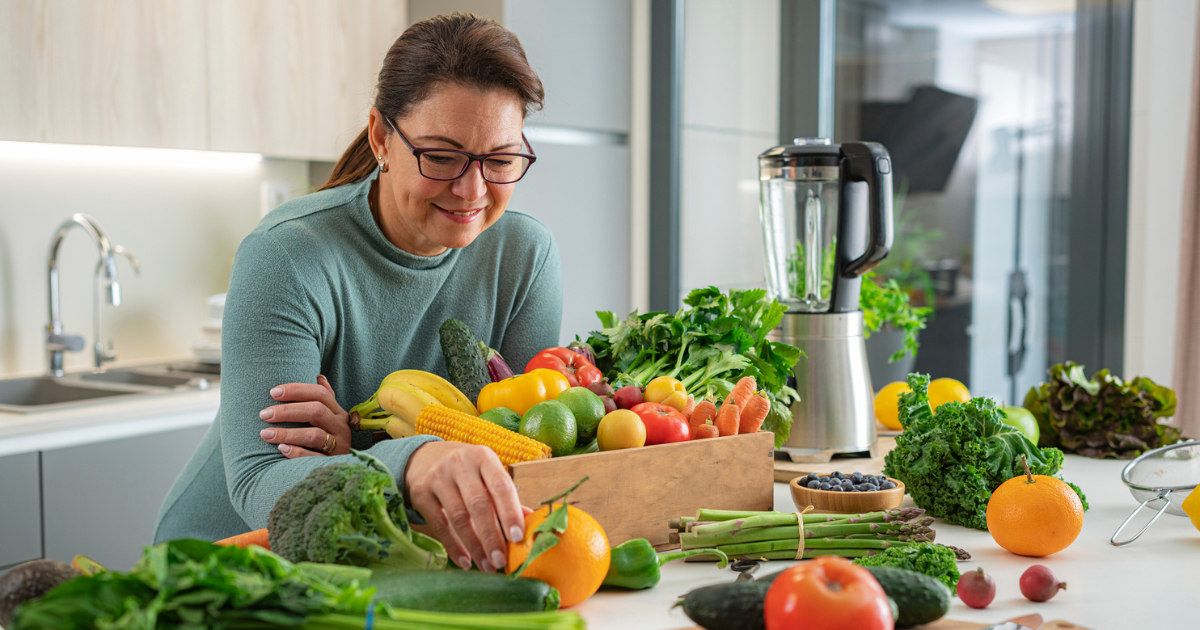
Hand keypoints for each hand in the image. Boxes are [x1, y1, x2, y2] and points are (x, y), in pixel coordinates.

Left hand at [258, 375, 352, 457]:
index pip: (320, 394)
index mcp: (338, 413)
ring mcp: (339, 446)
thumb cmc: (332, 439)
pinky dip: (296, 452)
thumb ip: (326, 400)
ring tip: (265, 434)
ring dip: (287, 433)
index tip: (273, 392)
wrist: (349, 470)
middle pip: (316, 411)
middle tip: (264, 414)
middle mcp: (340, 427)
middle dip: (287, 411)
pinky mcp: (332, 464)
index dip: (297, 390)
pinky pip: (313, 457)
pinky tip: (281, 449)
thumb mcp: (333, 419)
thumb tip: (319, 377)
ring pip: (314, 435)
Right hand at [404, 441, 526, 572]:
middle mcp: (460, 464)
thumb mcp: (486, 473)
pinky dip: (453, 546)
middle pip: (478, 504)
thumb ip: (506, 497)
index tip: (518, 537)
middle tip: (501, 561)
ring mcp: (438, 477)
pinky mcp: (420, 493)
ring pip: (458, 517)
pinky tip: (465, 561)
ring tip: (487, 566)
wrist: (422, 457)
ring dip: (474, 545)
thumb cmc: (465, 469)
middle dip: (491, 536)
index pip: (501, 485)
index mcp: (483, 458)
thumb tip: (532, 522)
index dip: (510, 512)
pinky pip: (439, 524)